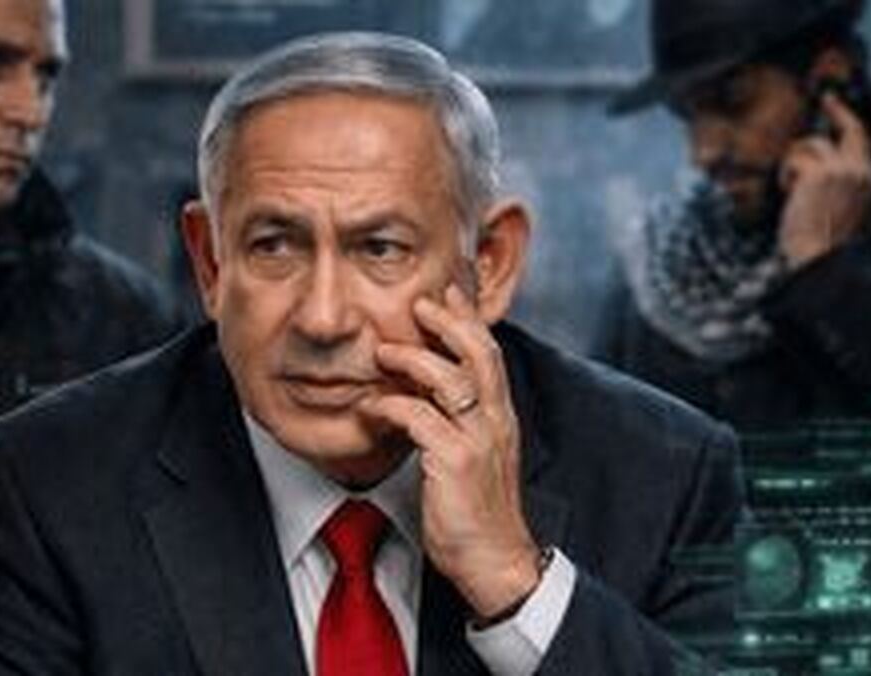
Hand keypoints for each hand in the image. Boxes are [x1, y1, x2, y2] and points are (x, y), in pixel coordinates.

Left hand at [358, 285, 540, 617]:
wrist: (494, 561)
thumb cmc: (476, 512)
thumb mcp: (473, 456)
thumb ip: (457, 422)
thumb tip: (424, 393)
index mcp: (500, 418)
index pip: (489, 355)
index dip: (469, 320)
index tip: (447, 292)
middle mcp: (495, 422)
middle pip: (479, 354)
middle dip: (450, 321)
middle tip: (421, 301)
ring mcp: (477, 441)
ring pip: (450, 379)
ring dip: (413, 359)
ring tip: (384, 352)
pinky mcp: (454, 462)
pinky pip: (418, 418)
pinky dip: (390, 406)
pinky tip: (369, 407)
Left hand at [778, 91, 870, 267]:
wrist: (816, 256)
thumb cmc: (821, 239)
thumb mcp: (839, 206)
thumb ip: (838, 180)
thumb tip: (816, 160)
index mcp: (868, 180)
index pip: (861, 141)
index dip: (847, 119)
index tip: (834, 104)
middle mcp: (859, 171)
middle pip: (851, 128)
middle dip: (839, 109)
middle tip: (826, 98)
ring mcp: (839, 170)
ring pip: (811, 144)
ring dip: (795, 162)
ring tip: (792, 187)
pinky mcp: (817, 173)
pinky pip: (793, 159)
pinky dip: (786, 174)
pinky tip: (788, 192)